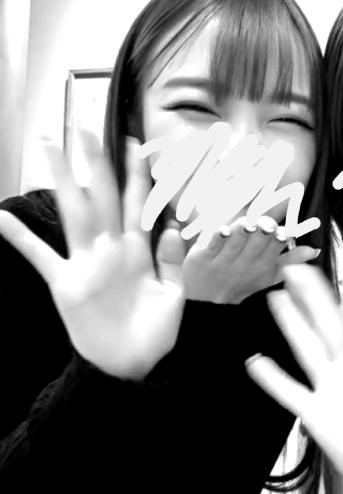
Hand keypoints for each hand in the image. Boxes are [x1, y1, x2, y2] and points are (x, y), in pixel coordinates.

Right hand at [0, 134, 185, 379]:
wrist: (135, 364)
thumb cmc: (157, 330)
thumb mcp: (173, 295)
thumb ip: (171, 261)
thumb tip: (170, 226)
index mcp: (139, 250)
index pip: (138, 204)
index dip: (138, 175)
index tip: (137, 145)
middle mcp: (111, 249)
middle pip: (102, 198)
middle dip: (96, 164)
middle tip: (86, 129)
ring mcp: (87, 264)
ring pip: (74, 214)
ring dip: (62, 183)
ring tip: (49, 150)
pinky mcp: (67, 284)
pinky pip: (40, 258)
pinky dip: (21, 240)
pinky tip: (0, 217)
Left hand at [182, 215, 319, 303]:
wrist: (209, 300)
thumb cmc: (242, 281)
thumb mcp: (269, 275)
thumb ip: (290, 260)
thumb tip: (314, 250)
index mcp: (262, 264)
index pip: (276, 246)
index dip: (281, 236)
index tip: (284, 231)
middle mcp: (244, 262)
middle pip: (257, 242)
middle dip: (264, 231)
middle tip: (266, 225)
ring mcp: (223, 260)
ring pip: (236, 241)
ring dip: (243, 230)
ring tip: (247, 223)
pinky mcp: (203, 257)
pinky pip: (211, 244)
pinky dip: (217, 236)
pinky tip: (223, 229)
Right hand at [245, 258, 342, 493]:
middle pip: (329, 325)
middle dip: (314, 297)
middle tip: (295, 269)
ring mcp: (329, 388)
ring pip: (308, 349)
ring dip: (292, 325)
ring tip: (275, 299)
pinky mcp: (314, 413)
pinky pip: (290, 394)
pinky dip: (272, 380)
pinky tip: (253, 362)